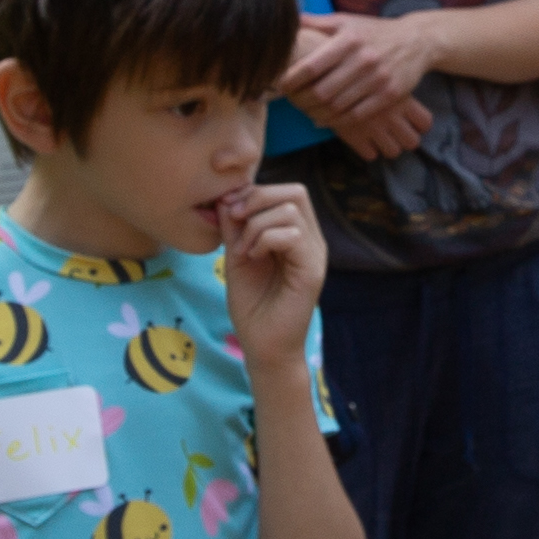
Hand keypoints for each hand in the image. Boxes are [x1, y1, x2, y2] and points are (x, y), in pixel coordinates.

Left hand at [215, 179, 329, 355]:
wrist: (263, 346)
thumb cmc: (252, 305)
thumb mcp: (236, 257)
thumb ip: (234, 227)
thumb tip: (224, 196)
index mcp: (296, 234)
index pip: (286, 192)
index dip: (254, 192)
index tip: (227, 210)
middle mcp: (311, 241)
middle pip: (295, 192)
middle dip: (257, 198)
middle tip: (233, 220)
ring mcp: (314, 255)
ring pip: (291, 210)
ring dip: (256, 225)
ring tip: (242, 250)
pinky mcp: (312, 271)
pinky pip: (292, 235)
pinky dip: (264, 239)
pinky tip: (252, 257)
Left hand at [283, 11, 437, 129]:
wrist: (416, 41)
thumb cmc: (374, 31)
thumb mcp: (347, 21)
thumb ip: (318, 22)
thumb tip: (290, 20)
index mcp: (349, 39)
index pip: (312, 65)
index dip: (292, 79)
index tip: (281, 84)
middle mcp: (363, 59)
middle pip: (323, 91)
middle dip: (301, 100)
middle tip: (291, 102)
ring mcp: (378, 78)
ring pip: (338, 106)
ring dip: (317, 113)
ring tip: (305, 111)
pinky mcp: (389, 94)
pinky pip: (356, 115)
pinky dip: (337, 121)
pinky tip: (325, 119)